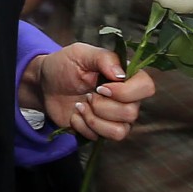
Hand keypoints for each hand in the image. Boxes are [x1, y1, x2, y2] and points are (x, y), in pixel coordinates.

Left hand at [28, 44, 154, 141]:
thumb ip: (103, 58)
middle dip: (102, 106)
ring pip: (120, 131)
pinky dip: (82, 126)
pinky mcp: (100, 131)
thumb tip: (121, 75)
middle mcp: (126, 99)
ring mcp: (115, 117)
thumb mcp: (81, 53)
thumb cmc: (65, 65)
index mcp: (126, 77)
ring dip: (94, 119)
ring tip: (80, 106)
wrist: (45, 85)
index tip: (102, 87)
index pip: (146, 87)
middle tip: (88, 95)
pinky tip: (75, 114)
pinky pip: (100, 138)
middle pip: (132, 113)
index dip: (126, 92)